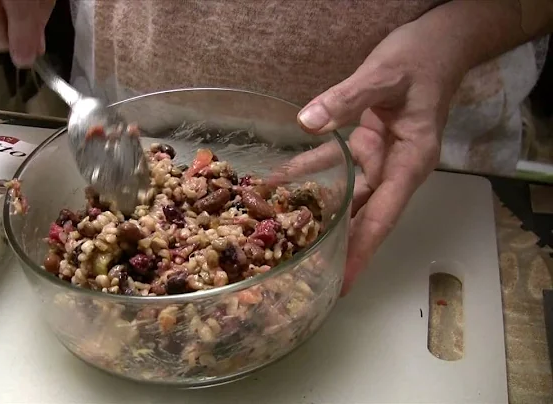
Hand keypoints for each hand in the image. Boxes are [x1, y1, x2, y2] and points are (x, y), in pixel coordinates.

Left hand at [290, 22, 465, 295]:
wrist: (438, 42)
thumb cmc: (421, 60)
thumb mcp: (384, 76)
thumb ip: (347, 99)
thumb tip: (308, 124)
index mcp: (411, 162)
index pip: (384, 216)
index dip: (363, 250)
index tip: (345, 281)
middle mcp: (395, 167)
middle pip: (363, 214)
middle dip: (335, 242)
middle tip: (303, 269)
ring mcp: (380, 157)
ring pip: (345, 193)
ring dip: (315, 208)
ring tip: (281, 233)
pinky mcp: (365, 143)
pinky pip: (332, 163)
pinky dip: (307, 172)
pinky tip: (278, 181)